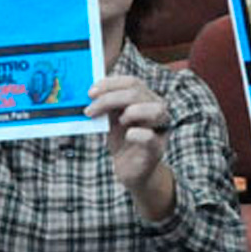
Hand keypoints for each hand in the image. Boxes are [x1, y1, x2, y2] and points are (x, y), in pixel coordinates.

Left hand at [85, 74, 173, 214]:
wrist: (130, 170)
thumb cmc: (122, 140)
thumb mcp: (112, 117)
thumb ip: (107, 102)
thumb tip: (89, 90)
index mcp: (146, 98)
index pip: (132, 82)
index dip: (110, 84)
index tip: (90, 92)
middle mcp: (157, 109)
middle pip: (137, 92)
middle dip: (109, 99)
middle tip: (90, 110)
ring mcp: (160, 129)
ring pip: (154, 110)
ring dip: (130, 112)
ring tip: (117, 122)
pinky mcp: (156, 149)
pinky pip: (150, 137)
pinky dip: (136, 134)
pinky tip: (127, 136)